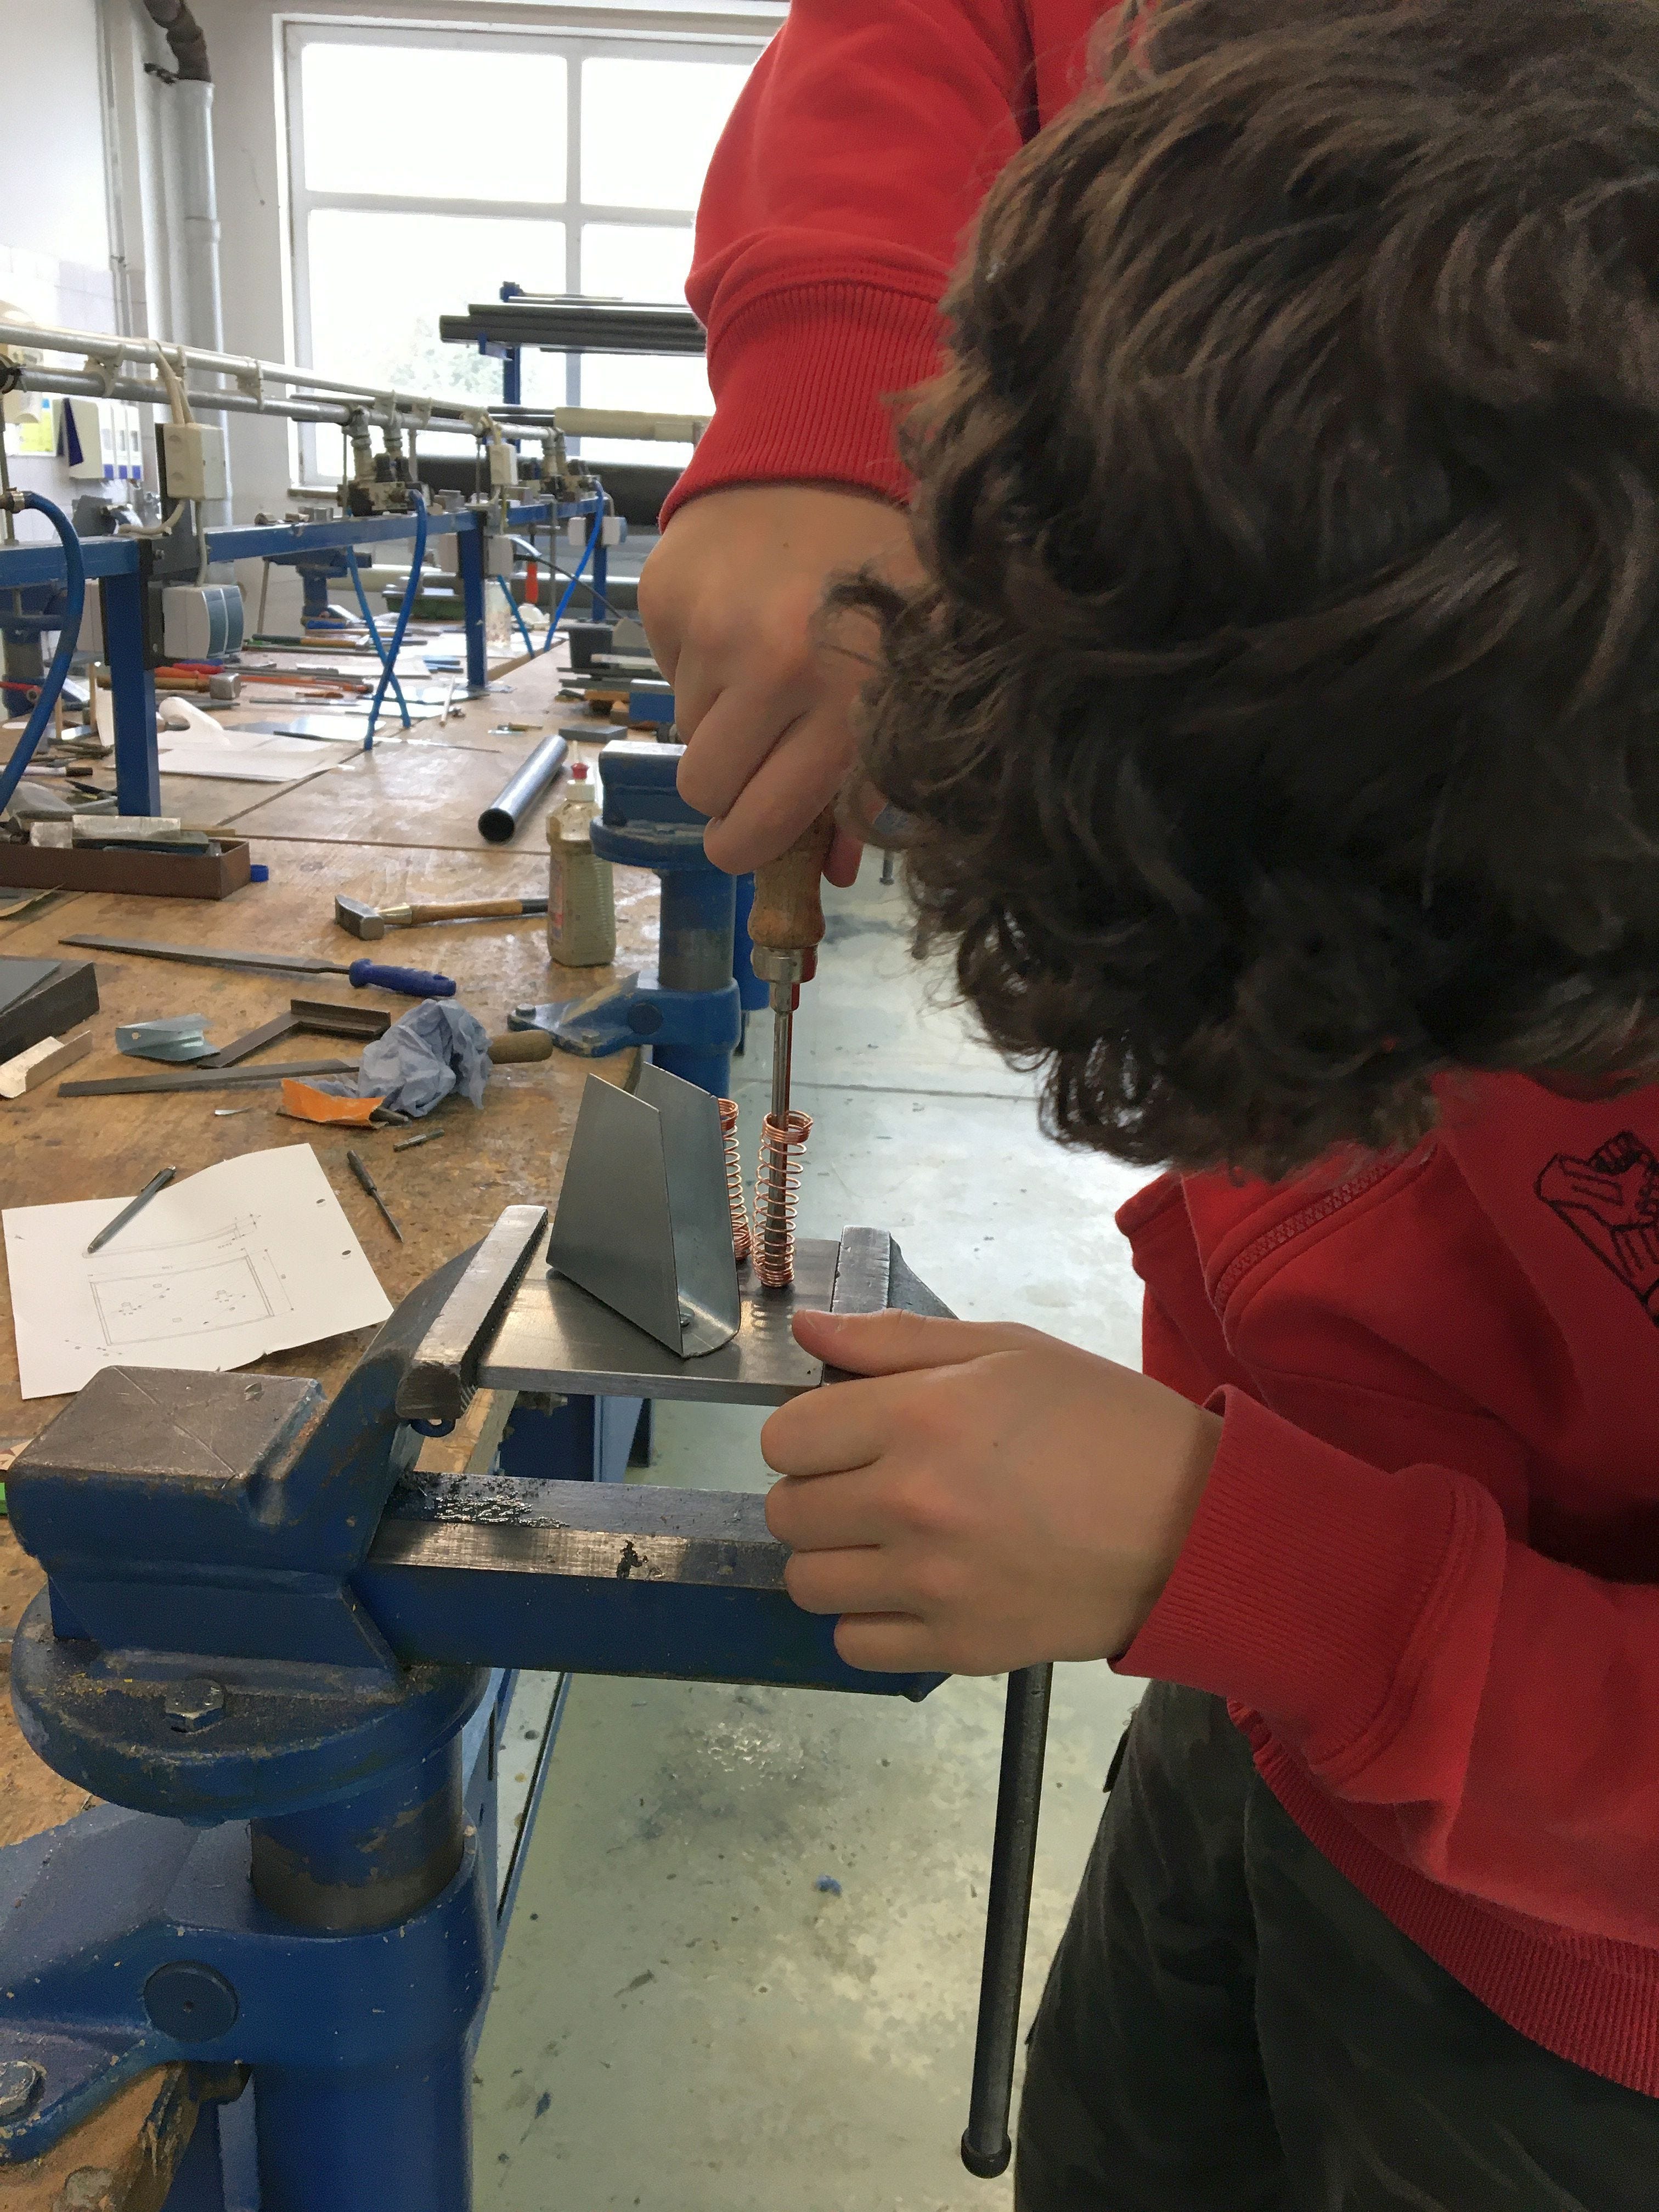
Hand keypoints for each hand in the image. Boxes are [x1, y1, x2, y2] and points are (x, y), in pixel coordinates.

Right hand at [637, 483, 917, 881]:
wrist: (823, 456)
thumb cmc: (882, 580)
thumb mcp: (908, 678)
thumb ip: (876, 781)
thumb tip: (828, 871)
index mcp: (842, 701)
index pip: (758, 824)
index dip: (745, 847)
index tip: (744, 842)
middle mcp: (771, 666)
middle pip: (703, 790)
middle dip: (724, 789)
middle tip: (752, 760)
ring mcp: (710, 628)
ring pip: (685, 732)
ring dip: (718, 717)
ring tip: (761, 665)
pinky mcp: (664, 598)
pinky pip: (666, 673)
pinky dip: (697, 663)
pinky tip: (736, 621)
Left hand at [761, 1310, 1221, 1675]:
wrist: (1193, 1521)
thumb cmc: (1103, 1421)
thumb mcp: (1006, 1348)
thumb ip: (895, 1340)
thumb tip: (808, 1328)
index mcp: (917, 1419)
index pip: (785, 1437)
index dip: (809, 1431)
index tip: (847, 1432)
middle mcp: (909, 1505)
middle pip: (787, 1512)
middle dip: (817, 1491)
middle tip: (869, 1483)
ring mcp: (931, 1585)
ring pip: (807, 1583)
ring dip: (833, 1559)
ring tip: (885, 1539)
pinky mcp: (958, 1647)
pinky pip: (854, 1645)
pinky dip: (868, 1621)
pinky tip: (911, 1589)